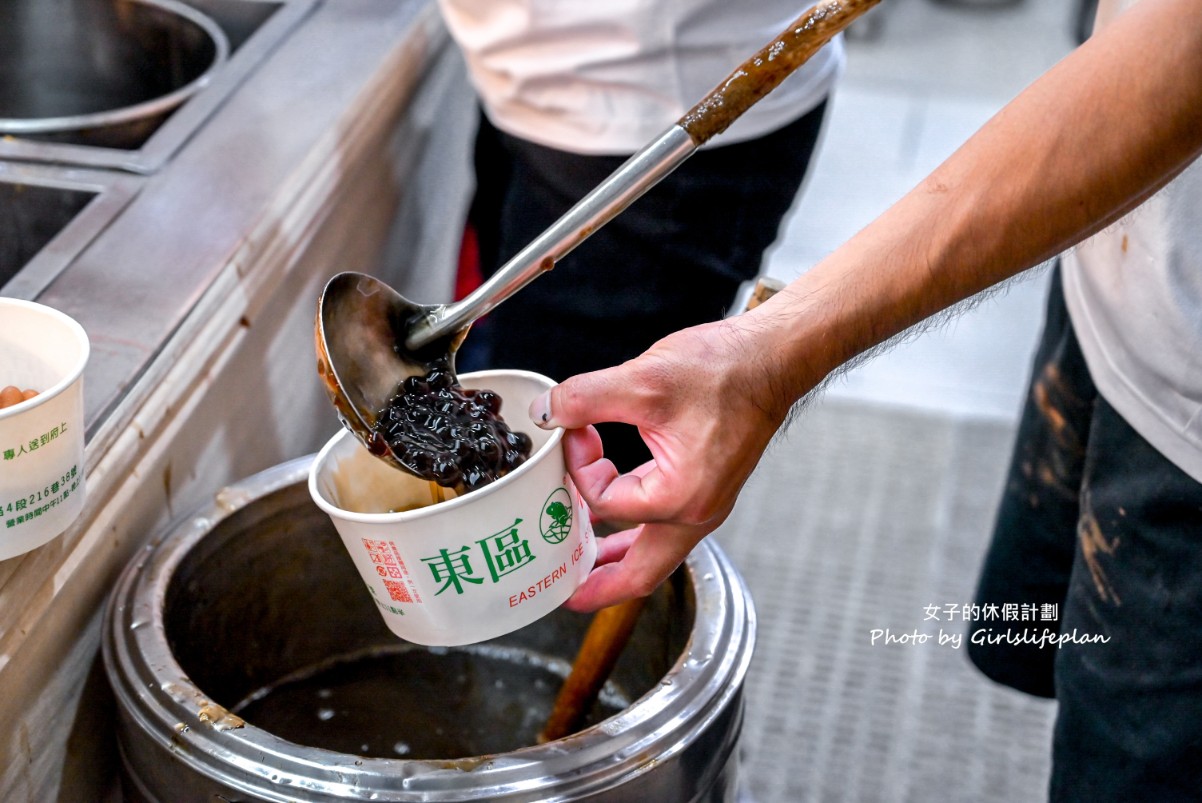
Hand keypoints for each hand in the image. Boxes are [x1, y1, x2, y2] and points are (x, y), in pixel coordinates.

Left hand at [529, 313, 797, 610]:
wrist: (771, 357)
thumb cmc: (726, 370)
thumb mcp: (643, 380)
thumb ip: (585, 398)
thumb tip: (547, 411)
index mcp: (681, 496)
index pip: (607, 503)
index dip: (579, 468)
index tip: (575, 432)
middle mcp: (697, 511)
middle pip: (641, 573)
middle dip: (599, 586)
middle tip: (562, 591)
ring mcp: (705, 502)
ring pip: (653, 551)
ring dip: (615, 558)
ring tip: (581, 561)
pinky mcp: (706, 486)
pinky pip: (664, 524)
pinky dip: (633, 526)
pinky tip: (612, 514)